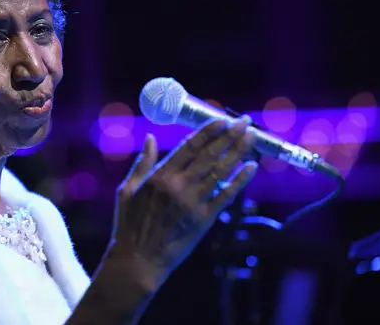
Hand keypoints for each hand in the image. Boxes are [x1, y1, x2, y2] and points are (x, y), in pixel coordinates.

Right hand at [108, 115, 257, 290]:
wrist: (138, 261)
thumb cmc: (129, 224)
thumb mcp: (127, 189)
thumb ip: (143, 163)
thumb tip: (151, 138)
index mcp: (159, 177)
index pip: (189, 147)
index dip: (208, 131)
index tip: (222, 119)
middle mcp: (178, 187)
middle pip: (210, 155)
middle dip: (230, 135)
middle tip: (244, 121)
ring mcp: (193, 203)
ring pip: (221, 172)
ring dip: (238, 152)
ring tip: (251, 137)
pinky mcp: (204, 220)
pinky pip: (226, 196)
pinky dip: (240, 181)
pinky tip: (251, 168)